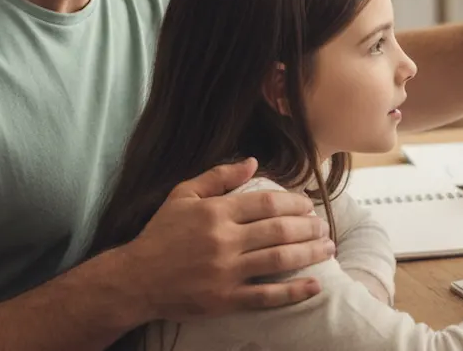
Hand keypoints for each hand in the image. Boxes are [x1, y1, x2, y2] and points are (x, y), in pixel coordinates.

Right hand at [116, 158, 334, 320]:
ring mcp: (225, 272)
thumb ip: (218, 176)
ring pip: (278, 260)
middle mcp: (223, 241)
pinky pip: (266, 296)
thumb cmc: (160, 235)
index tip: (309, 205)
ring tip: (328, 247)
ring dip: (309, 253)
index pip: (267, 203)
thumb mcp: (182, 196)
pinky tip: (316, 285)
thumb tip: (253, 161)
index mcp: (216, 213)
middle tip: (325, 225)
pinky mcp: (225, 300)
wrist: (133, 280)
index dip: (295, 202)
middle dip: (309, 227)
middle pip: (279, 230)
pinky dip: (294, 291)